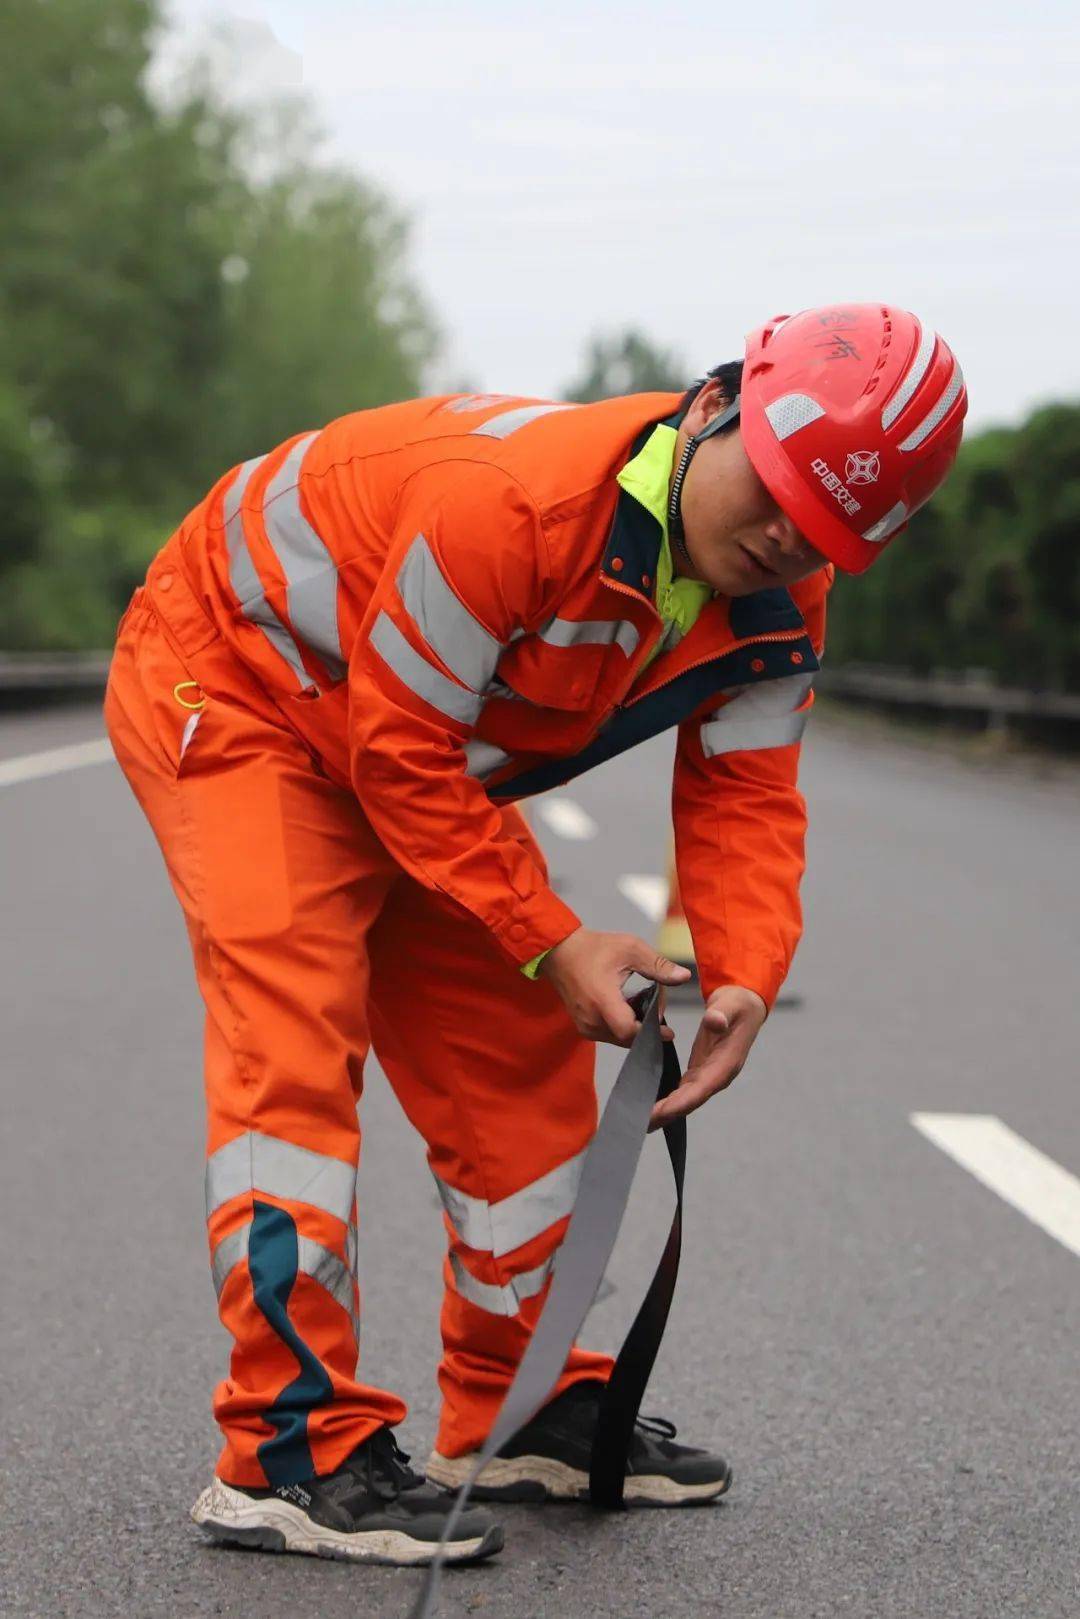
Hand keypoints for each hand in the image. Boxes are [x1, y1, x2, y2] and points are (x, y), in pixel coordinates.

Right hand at [539, 927, 691, 1045]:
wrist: (561, 952)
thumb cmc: (596, 948)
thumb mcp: (631, 949)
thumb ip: (658, 965)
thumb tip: (684, 977)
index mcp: (602, 1000)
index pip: (629, 1031)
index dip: (650, 1033)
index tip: (668, 1031)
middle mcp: (591, 1019)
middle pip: (626, 1037)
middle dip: (646, 1027)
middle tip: (656, 1006)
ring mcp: (584, 1025)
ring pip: (618, 1038)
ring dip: (634, 1027)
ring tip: (643, 1004)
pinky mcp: (582, 1027)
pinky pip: (608, 1034)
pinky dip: (622, 1026)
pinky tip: (628, 1008)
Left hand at [649, 984, 766, 1129]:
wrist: (743, 1007)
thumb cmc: (737, 1006)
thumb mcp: (730, 1004)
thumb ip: (722, 1013)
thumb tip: (715, 1021)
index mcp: (726, 1063)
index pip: (702, 1088)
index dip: (682, 1101)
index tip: (661, 1111)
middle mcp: (717, 1075)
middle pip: (691, 1100)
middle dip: (668, 1113)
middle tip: (642, 1123)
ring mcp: (709, 1075)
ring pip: (686, 1099)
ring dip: (665, 1111)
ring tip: (642, 1122)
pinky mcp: (700, 1071)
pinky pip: (683, 1091)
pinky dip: (668, 1101)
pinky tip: (652, 1107)